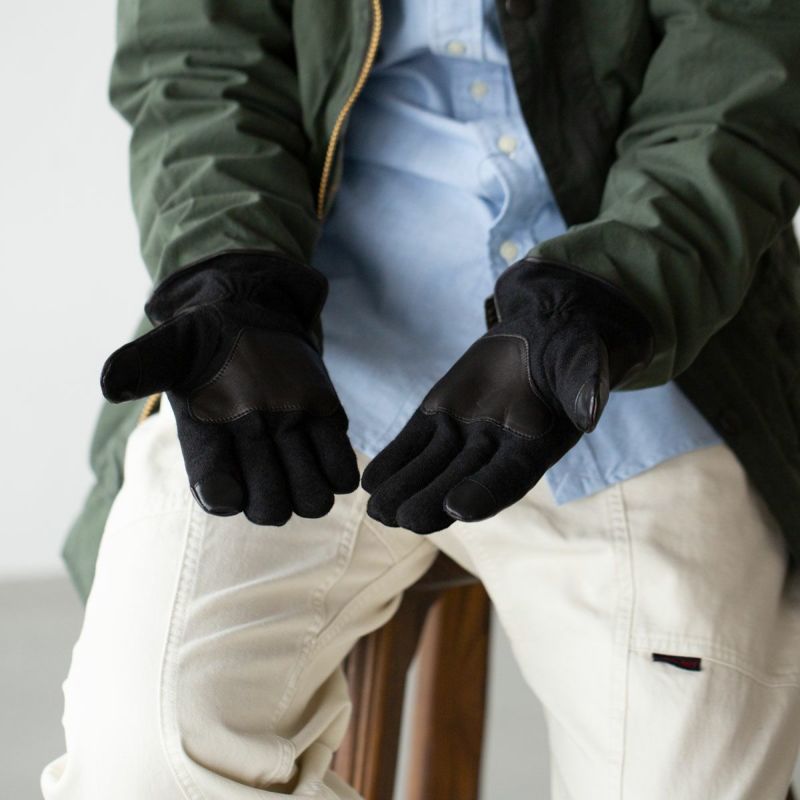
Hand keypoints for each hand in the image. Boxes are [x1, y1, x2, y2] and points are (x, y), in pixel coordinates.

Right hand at [100, 251, 358, 524]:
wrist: (251, 315)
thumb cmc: (205, 337)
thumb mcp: (171, 345)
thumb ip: (143, 364)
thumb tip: (110, 384)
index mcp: (209, 449)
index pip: (219, 496)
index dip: (225, 488)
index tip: (227, 446)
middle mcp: (250, 460)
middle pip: (272, 510)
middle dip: (275, 488)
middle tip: (272, 439)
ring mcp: (292, 452)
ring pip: (312, 502)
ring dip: (311, 481)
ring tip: (299, 437)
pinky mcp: (326, 434)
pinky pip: (341, 474)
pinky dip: (338, 465)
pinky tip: (323, 433)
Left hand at [361, 257, 653, 532]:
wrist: (542, 331)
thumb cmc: (571, 349)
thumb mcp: (582, 360)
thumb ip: (585, 385)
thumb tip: (592, 412)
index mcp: (534, 447)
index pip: (507, 478)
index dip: (483, 493)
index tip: (457, 507)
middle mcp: (495, 450)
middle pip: (460, 482)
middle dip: (432, 501)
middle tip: (404, 519)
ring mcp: (463, 435)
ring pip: (430, 468)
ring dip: (404, 488)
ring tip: (376, 510)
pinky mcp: (438, 417)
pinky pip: (412, 443)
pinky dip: (393, 461)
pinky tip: (370, 481)